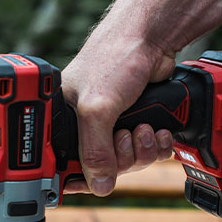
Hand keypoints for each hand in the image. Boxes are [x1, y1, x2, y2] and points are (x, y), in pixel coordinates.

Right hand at [61, 35, 175, 195]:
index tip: (93, 182)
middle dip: (122, 157)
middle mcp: (87, 124)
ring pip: (128, 162)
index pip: (64, 162)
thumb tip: (98, 184)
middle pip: (103, 168)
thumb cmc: (113, 57)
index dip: (79, 176)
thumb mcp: (97, 108)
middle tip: (125, 136)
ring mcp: (114, 124)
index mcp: (63, 118)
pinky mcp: (138, 121)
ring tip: (144, 128)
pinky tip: (158, 130)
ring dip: (142, 151)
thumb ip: (95, 150)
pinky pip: (147, 152)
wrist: (151, 38)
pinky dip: (157, 146)